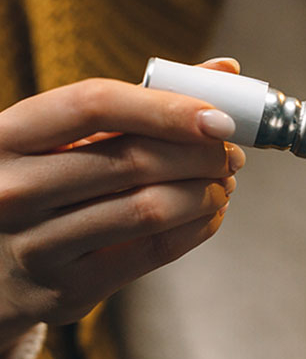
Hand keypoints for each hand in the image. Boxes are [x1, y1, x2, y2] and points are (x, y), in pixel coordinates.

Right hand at [0, 59, 244, 352]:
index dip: (166, 108)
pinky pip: (152, 252)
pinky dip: (196, 228)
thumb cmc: (40, 186)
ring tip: (224, 183)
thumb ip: (139, 102)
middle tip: (231, 154)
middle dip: (201, 156)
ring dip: (205, 193)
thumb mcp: (63, 139)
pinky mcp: (66, 289)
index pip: (94, 104)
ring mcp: (34, 246)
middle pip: (133, 160)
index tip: (220, 119)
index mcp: (7, 136)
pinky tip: (210, 214)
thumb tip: (225, 70)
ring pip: (149, 209)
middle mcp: (12, 189)